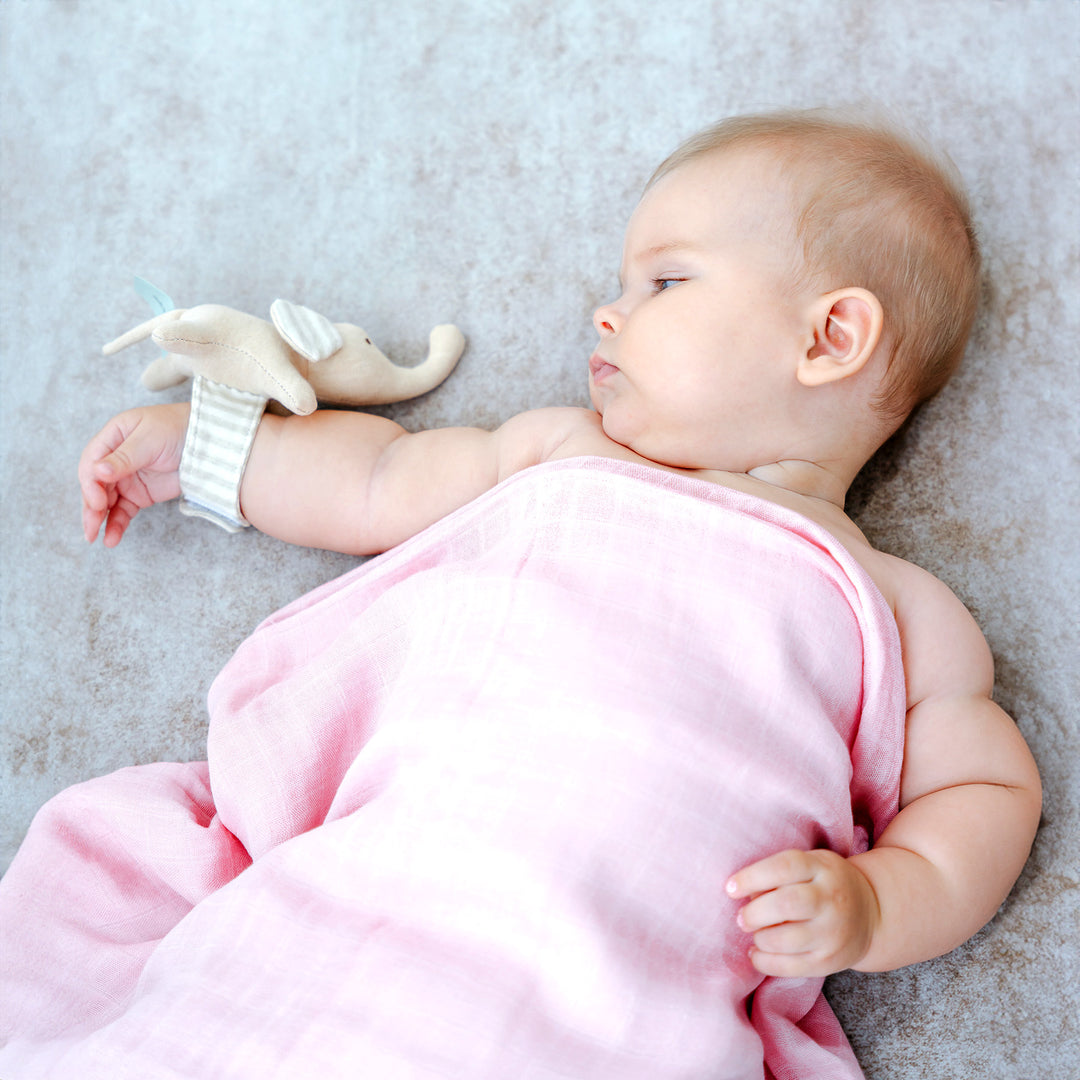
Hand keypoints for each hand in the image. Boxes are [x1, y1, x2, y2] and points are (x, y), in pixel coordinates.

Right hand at [78, 403, 189, 546]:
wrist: (209, 444)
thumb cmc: (179, 430)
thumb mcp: (150, 440)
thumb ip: (124, 457)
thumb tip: (98, 472)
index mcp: (112, 437)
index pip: (91, 463)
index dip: (90, 484)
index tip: (97, 501)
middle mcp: (114, 459)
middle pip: (95, 485)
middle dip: (91, 506)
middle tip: (91, 527)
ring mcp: (127, 478)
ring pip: (105, 501)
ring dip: (99, 519)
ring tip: (96, 537)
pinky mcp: (140, 494)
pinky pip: (122, 511)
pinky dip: (116, 524)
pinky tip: (112, 538)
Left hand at [726, 849, 879, 976]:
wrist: (872, 913)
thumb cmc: (824, 884)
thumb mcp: (810, 866)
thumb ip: (779, 873)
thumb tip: (740, 892)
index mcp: (822, 867)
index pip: (784, 867)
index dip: (752, 877)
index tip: (730, 888)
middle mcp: (831, 899)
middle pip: (786, 904)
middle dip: (754, 913)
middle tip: (742, 918)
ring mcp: (833, 932)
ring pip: (787, 939)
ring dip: (760, 938)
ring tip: (755, 933)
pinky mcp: (830, 961)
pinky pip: (792, 967)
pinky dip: (765, 962)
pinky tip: (756, 953)